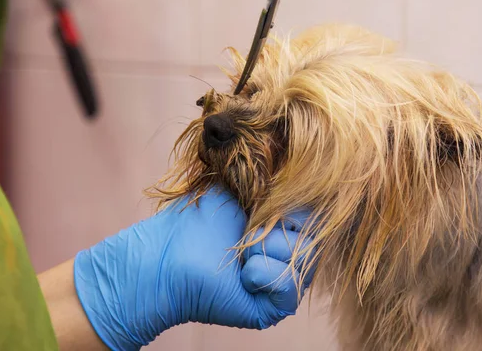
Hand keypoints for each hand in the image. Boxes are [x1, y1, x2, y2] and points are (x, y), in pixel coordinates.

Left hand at [73, 187, 315, 349]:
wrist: (168, 255)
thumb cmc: (200, 218)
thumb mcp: (244, 187)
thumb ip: (276, 181)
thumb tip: (305, 173)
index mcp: (281, 226)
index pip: (313, 216)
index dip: (294, 207)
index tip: (265, 202)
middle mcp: (285, 255)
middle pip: (313, 238)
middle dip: (280, 227)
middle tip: (245, 230)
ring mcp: (279, 281)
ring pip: (305, 261)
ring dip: (268, 249)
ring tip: (240, 251)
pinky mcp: (272, 308)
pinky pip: (291, 289)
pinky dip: (268, 275)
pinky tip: (244, 273)